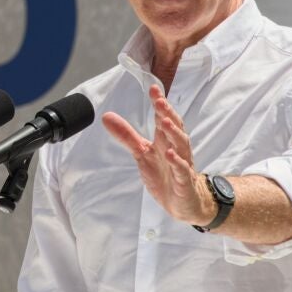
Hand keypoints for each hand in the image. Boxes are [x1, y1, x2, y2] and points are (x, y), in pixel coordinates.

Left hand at [101, 84, 214, 224]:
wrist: (183, 202)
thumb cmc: (165, 174)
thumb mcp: (142, 153)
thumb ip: (126, 135)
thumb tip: (106, 116)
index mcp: (165, 140)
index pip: (163, 118)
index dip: (159, 104)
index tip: (153, 89)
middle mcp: (176, 148)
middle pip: (174, 128)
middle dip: (167, 114)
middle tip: (159, 102)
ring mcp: (182, 164)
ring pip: (181, 145)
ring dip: (174, 133)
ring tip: (164, 122)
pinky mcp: (185, 182)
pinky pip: (182, 170)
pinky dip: (177, 162)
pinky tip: (170, 154)